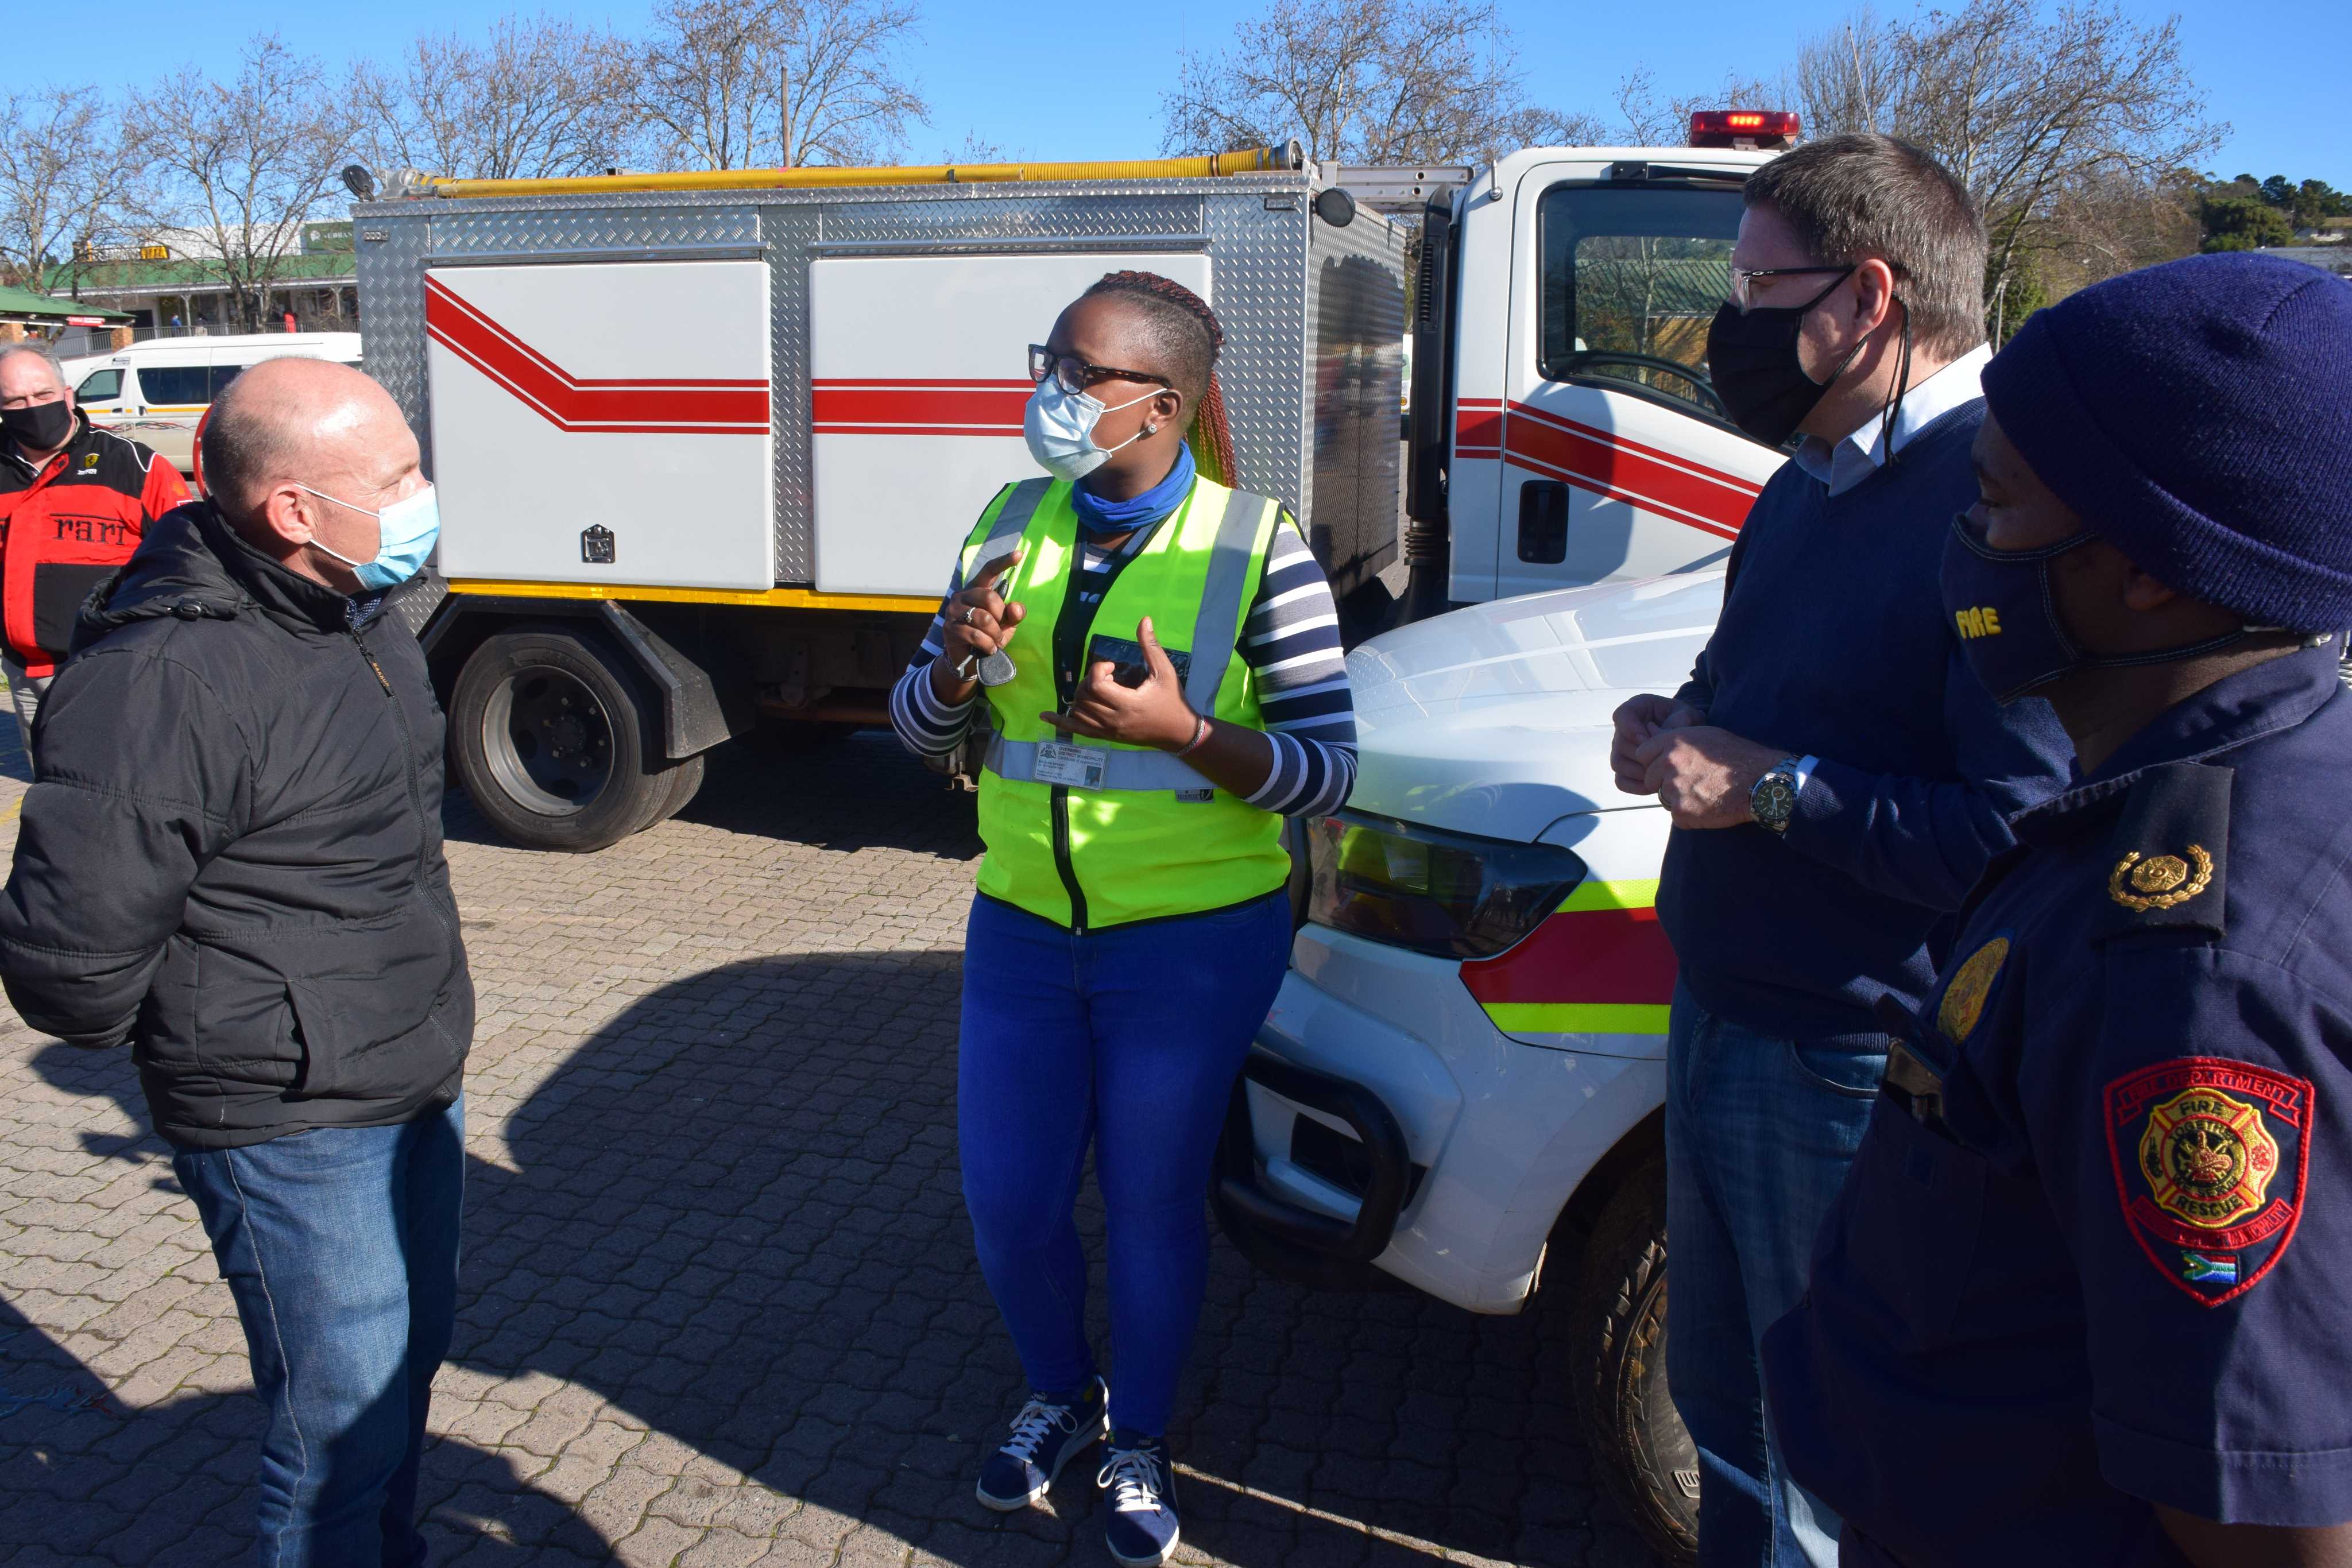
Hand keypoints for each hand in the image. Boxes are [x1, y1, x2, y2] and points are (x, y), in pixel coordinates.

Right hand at [934, 549, 1024, 693]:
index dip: (1003, 562)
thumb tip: (1016, 607)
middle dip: (1001, 617)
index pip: (989, 570)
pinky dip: (987, 644)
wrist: (968, 659)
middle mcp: (962, 595)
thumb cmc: (988, 636)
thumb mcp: (1005, 624)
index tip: (1020, 554)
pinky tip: (989, 649)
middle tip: (1001, 630)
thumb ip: (1013, 614)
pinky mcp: (949, 628)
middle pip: (989, 597)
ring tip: (996, 642)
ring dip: (995, 634)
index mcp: (977, 589)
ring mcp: (953, 610)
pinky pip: (976, 635)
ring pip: (984, 618)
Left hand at [1041, 616, 1199, 750]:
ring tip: (1097, 688)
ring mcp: (1107, 730)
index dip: (1099, 669)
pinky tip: (1045, 716)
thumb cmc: (1172, 701)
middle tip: (1107, 676)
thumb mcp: (1164, 672)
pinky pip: (1078, 730)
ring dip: (1081, 695)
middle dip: (1089, 680)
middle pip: (1084, 696)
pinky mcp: (1105, 736)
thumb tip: (1144, 620)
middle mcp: (1113, 719)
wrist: (1177, 733)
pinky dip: (1061, 722)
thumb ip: (1151, 647)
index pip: (1096, 684)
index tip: (1113, 667)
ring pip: (1078, 711)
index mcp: (1127, 703)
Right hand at [1611, 693, 1704, 794]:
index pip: (1621, 716)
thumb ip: (1678, 721)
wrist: (1687, 739)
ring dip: (1639, 771)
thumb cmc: (1685, 722)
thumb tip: (1662, 735)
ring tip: (1661, 774)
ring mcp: (1621, 751)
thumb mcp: (1687, 715)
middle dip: (1641, 755)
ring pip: (1618, 763)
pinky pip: (1621, 781)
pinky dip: (1636, 786)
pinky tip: (1654, 785)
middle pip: (1619, 744)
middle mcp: (1623, 730)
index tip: (1648, 739)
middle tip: (1662, 761)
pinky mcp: (1625, 770)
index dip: (1631, 728)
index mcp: (1636, 709)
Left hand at [1632, 726, 1785, 828]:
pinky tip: (1710, 807)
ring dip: (1680, 799)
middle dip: (1665, 782)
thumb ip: (1678, 740)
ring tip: (1705, 794)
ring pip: (1664, 798)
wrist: (1760, 781)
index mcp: (1672, 742)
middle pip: (1650, 779)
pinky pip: (1678, 817)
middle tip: (1692, 783)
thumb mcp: (1705, 735)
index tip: (1668, 766)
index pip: (1642, 754)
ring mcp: (1673, 789)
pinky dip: (1691, 816)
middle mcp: (1668, 764)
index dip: (1654, 761)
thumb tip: (1660, 742)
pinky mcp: (1682, 812)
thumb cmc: (1737, 756)